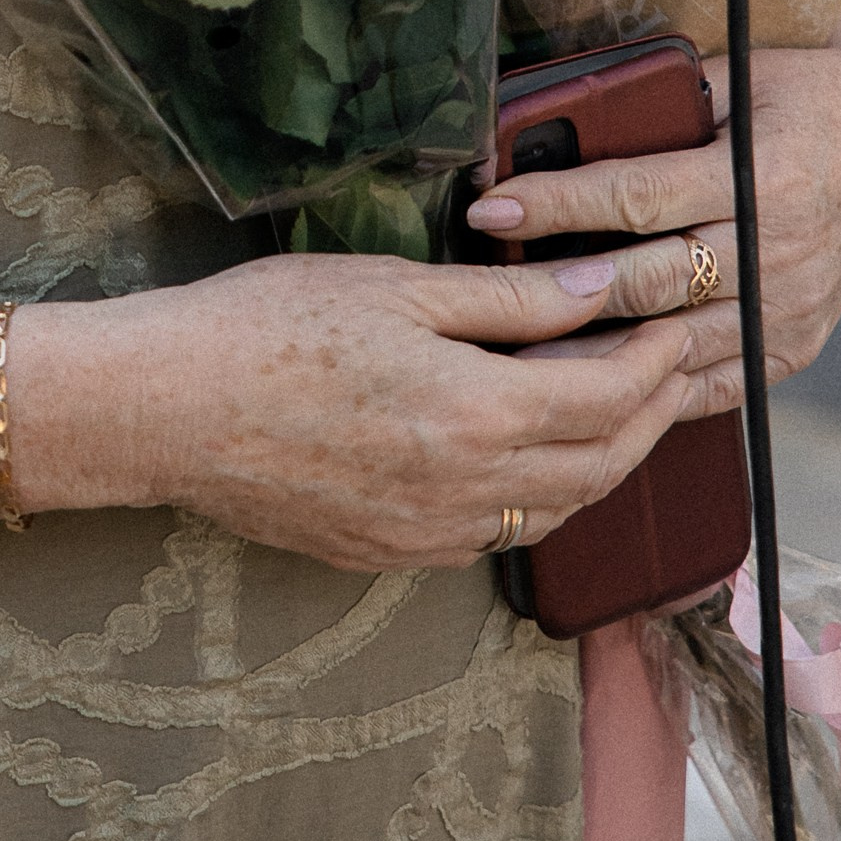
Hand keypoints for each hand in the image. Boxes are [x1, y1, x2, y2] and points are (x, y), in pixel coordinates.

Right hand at [127, 249, 709, 570]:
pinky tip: (528, 455)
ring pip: (555, 509)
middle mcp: (466, 491)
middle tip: (671, 368)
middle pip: (600, 464)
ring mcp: (430, 533)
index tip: (674, 322)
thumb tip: (598, 293)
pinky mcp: (392, 553)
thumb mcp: (394, 287)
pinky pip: (497, 535)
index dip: (655, 360)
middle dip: (650, 415)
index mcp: (474, 414)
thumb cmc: (267, 327)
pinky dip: (537, 495)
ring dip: (602, 461)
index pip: (608, 397)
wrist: (166, 408)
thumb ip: (507, 300)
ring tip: (618, 409)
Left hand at [461, 17, 840, 390]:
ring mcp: (789, 307)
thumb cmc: (797, 91)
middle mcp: (777, 250)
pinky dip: (653, 390)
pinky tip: (592, 390)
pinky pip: (714, 381)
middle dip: (557, 285)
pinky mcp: (794, 344)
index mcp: (759, 176)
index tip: (490, 203)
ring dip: (594, 353)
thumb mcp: (736, 75)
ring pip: (673, 344)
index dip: (558, 203)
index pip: (638, 196)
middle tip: (483, 287)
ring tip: (515, 356)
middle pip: (647, 280)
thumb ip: (661, 104)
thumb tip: (556, 116)